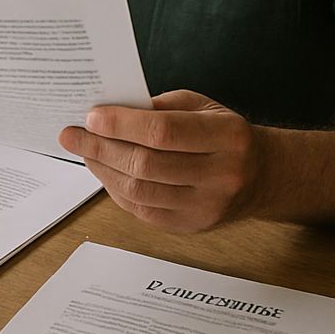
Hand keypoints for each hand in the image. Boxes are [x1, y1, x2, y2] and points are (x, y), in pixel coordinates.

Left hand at [57, 89, 264, 232]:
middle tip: (72, 134)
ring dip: (102, 169)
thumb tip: (107, 113)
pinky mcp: (191, 227)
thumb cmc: (225, 134)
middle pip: (146, 164)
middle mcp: (222, 175)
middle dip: (101, 147)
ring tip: (84, 151)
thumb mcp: (202, 107)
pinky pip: (141, 210)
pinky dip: (116, 189)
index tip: (91, 116)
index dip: (122, 124)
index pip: (164, 131)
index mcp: (228, 137)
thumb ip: (159, 107)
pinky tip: (104, 171)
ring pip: (140, 191)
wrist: (262, 177)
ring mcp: (207, 207)